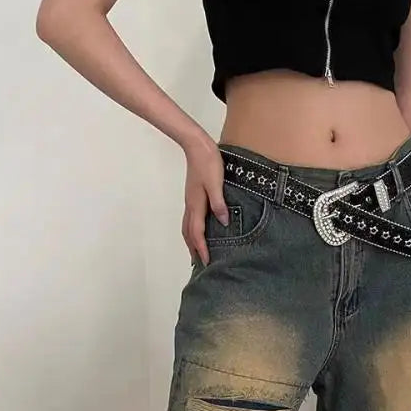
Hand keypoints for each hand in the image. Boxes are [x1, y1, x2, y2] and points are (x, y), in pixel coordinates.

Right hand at [181, 134, 227, 265]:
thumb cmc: (208, 163)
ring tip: (196, 252)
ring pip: (187, 226)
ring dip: (190, 241)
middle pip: (188, 233)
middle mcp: (190, 205)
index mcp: (196, 205)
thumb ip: (219, 204)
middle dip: (193, 249)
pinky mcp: (192, 196)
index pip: (197, 233)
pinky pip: (189, 219)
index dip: (202, 249)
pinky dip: (191, 230)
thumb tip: (223, 223)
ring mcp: (190, 201)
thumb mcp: (216, 184)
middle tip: (199, 264)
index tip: (207, 262)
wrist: (197, 147)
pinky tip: (198, 230)